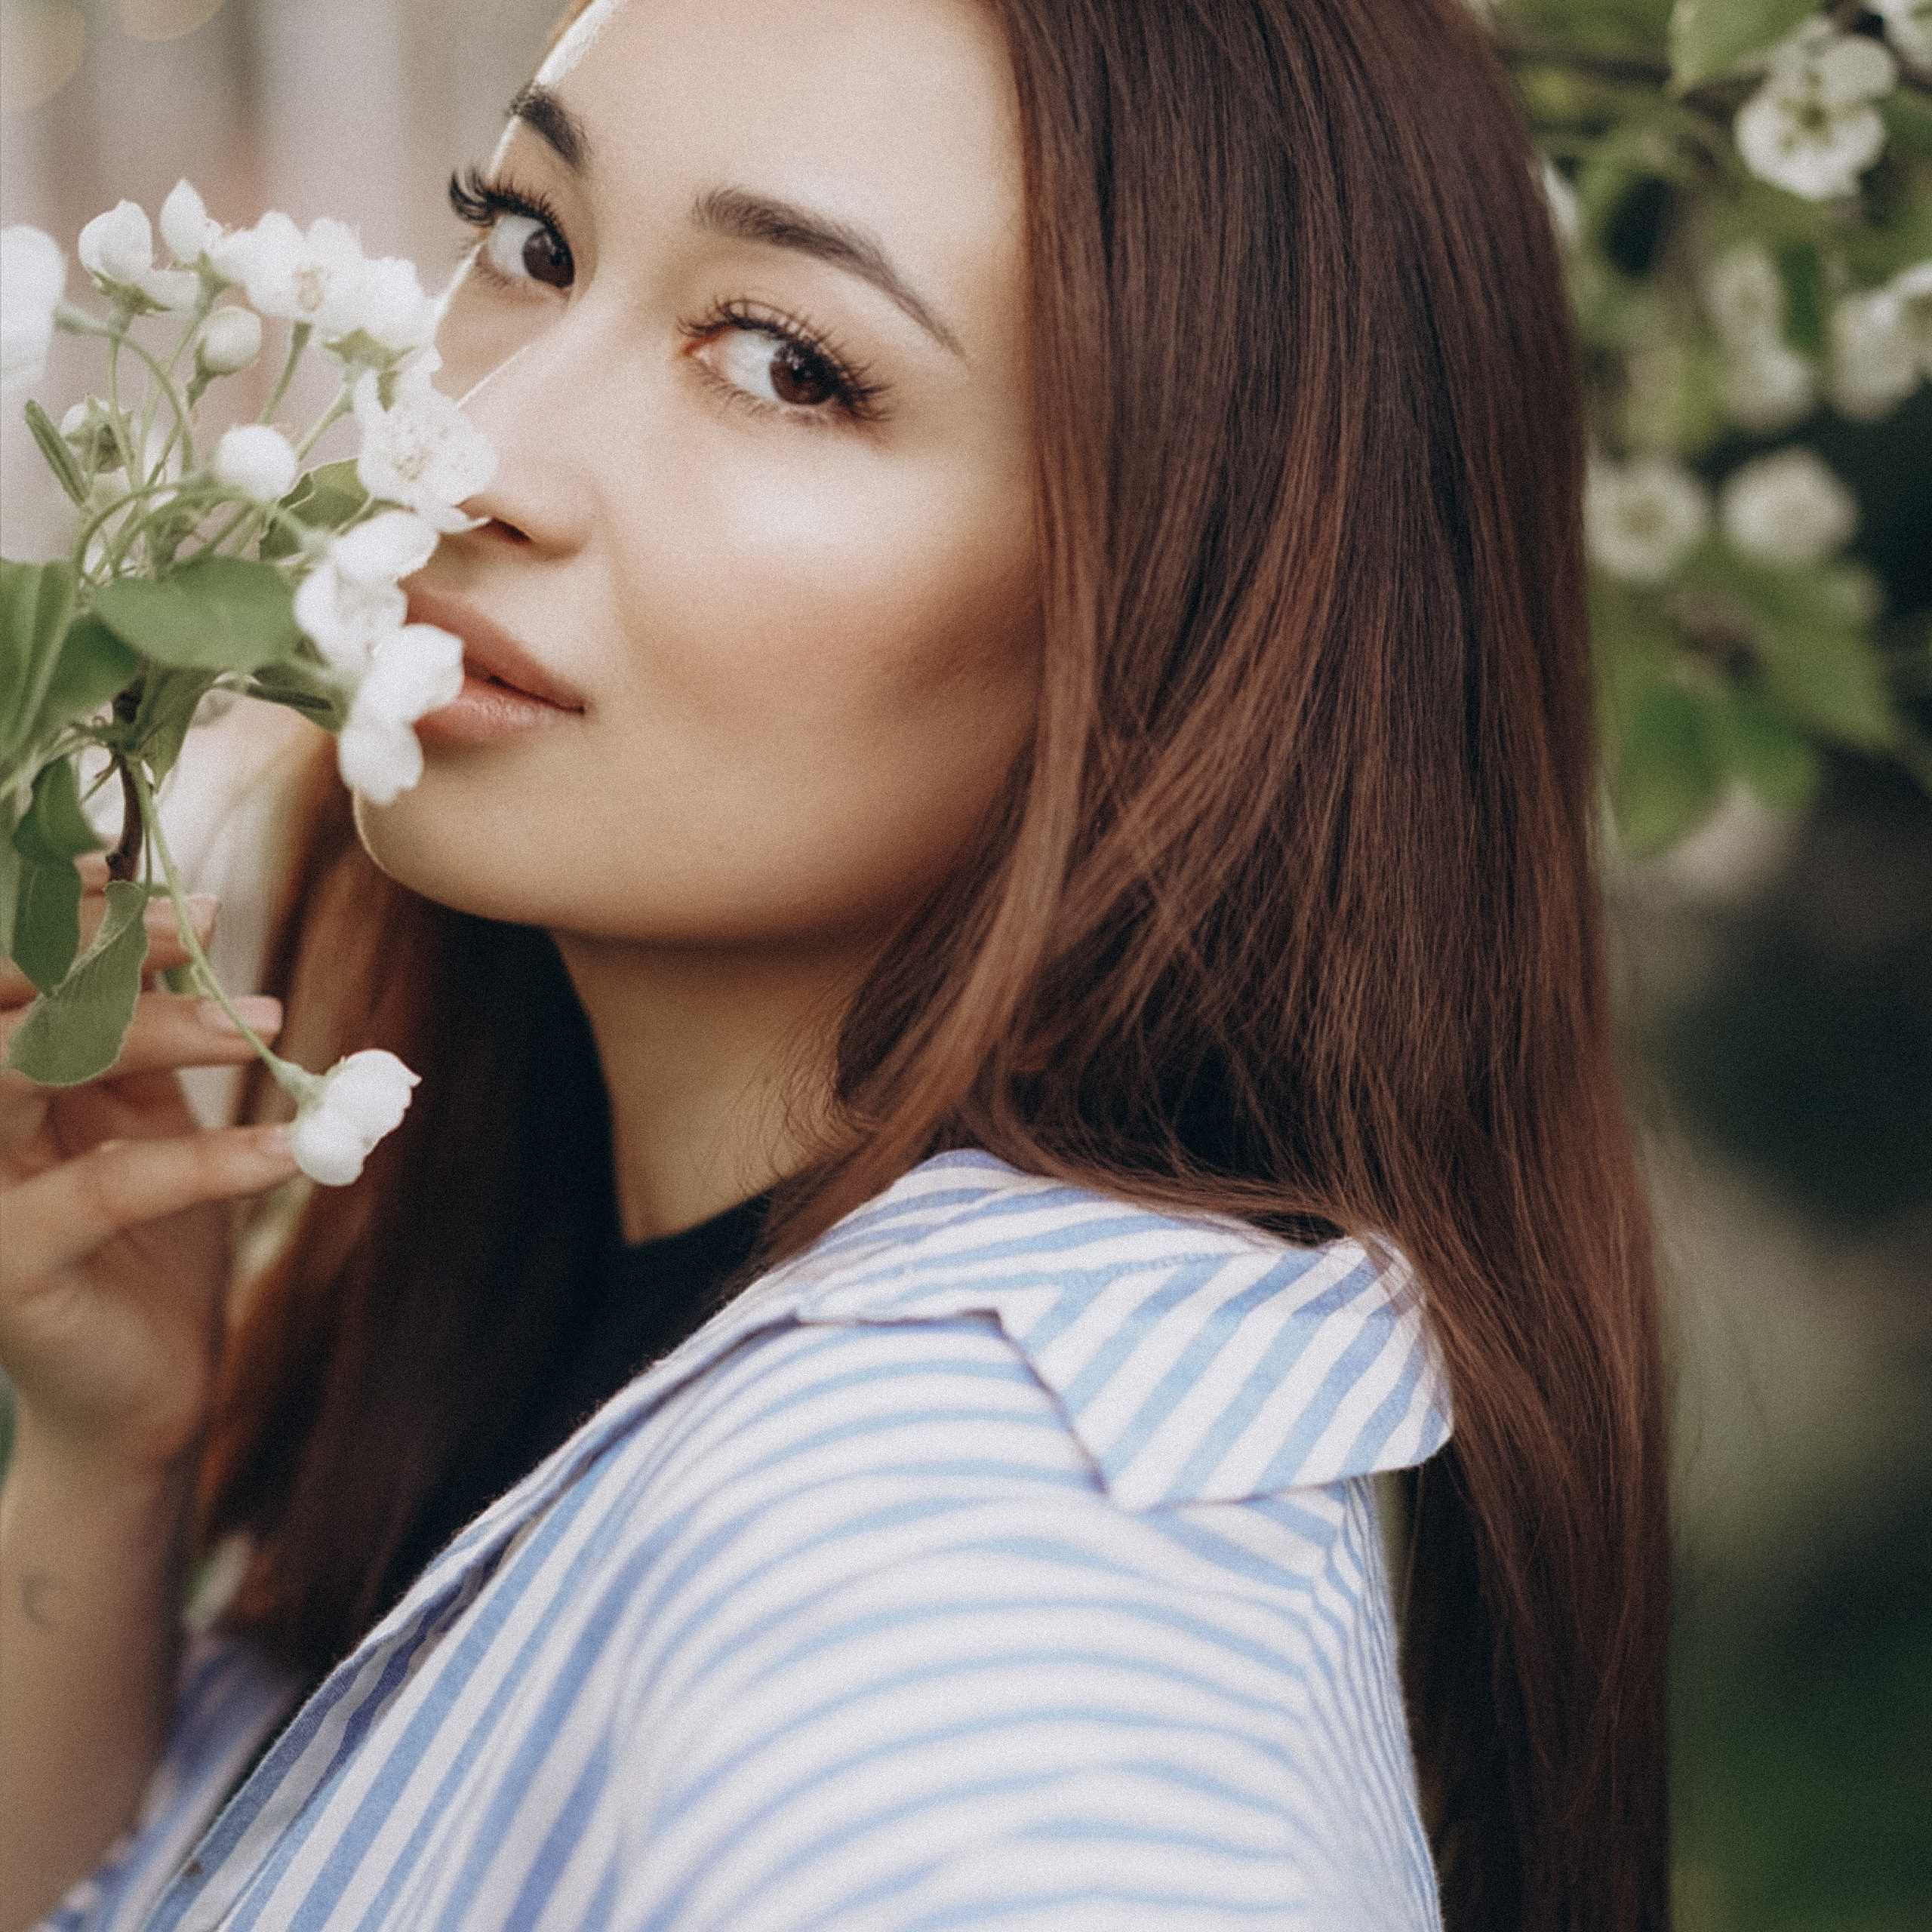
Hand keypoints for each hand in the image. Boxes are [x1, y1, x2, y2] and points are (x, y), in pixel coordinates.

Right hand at [0, 858, 300, 1483]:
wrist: (144, 1393)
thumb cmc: (147, 1249)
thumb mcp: (146, 1123)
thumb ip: (147, 1047)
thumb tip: (194, 943)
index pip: (2, 976)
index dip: (68, 917)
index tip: (170, 888)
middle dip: (101, 947)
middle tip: (212, 924)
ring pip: (27, 1070)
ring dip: (151, 1028)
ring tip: (263, 1023)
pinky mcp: (10, 1267)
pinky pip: (107, 1188)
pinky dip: (207, 1157)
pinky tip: (288, 1147)